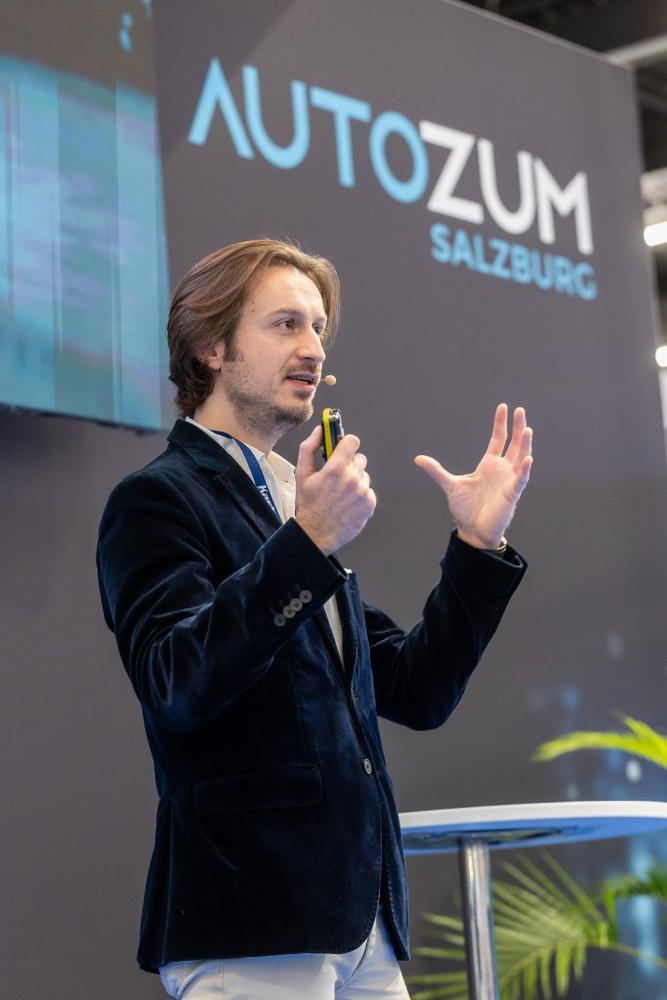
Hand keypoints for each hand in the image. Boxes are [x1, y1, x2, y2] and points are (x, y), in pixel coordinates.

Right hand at [295, 425, 376, 554]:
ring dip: (355, 481)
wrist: (316, 534)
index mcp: (335, 468)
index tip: (342, 449)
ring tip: (341, 494)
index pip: (352, 441)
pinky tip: (347, 503)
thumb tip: (319, 431)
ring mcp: (363, 491)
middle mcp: (352, 478)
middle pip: (360, 458)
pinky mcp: (369, 504)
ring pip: (364, 476)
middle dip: (350, 464)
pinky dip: (360, 495)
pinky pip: (369, 491)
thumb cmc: (308, 505)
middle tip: (338, 477)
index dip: (346, 443)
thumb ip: (309, 448)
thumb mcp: (302, 474)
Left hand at [414, 404, 532, 548]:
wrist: (472, 531)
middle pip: (514, 444)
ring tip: (527, 429)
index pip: (498, 439)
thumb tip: (418, 458)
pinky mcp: (512, 494)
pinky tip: (528, 458)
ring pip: (521, 458)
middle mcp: (502, 470)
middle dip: (517, 427)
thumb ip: (436, 470)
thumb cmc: (466, 509)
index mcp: (489, 465)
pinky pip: (521, 480)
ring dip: (525, 444)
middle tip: (520, 410)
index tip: (503, 407)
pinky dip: (525, 469)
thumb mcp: (450, 485)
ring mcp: (509, 481)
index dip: (501, 424)